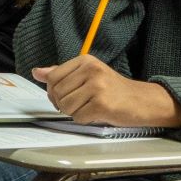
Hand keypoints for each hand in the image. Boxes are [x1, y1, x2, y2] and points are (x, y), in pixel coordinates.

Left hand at [31, 54, 180, 127]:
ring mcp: (97, 87)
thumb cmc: (113, 89)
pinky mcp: (103, 104)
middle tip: (80, 104)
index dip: (54, 92)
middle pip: (57, 93)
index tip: (65, 96)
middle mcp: (91, 70)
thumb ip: (62, 74)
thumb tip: (37, 72)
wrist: (143, 101)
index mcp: (85, 60)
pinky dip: (85, 120)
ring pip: (66, 107)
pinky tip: (97, 114)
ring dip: (75, 113)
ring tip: (90, 108)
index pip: (53, 77)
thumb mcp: (88, 75)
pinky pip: (78, 117)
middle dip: (64, 104)